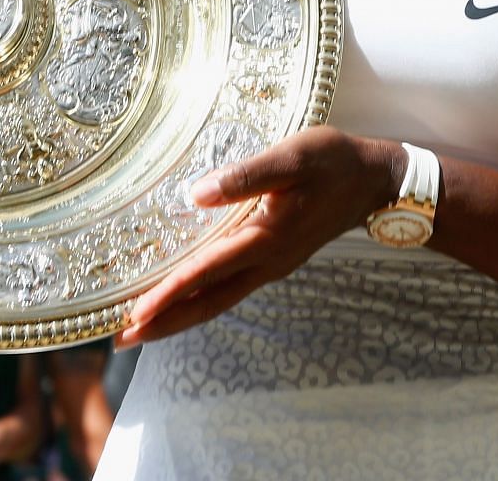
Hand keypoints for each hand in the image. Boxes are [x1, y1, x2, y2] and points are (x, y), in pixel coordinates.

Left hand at [115, 126, 397, 347]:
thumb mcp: (292, 157)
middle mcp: (267, 262)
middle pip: (208, 303)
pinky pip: (230, 288)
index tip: (135, 314)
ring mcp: (272, 265)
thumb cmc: (333, 162)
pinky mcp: (275, 259)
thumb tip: (197, 193)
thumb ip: (246, 176)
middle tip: (122, 339)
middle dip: (165, 323)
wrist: (376, 180)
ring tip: (143, 326)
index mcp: (266, 239)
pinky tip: (184, 294)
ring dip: (180, 315)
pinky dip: (201, 298)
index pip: (206, 273)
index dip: (168, 294)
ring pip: (218, 300)